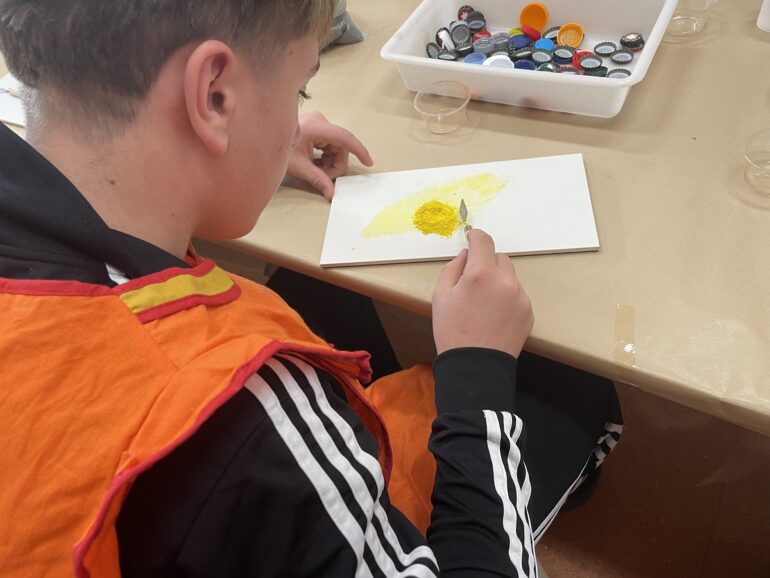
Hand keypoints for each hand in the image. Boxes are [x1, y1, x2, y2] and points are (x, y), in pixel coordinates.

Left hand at [286, 111, 373, 199]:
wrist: (262, 138)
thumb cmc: (279, 149)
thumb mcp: (299, 166)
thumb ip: (317, 179)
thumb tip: (331, 193)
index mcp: (317, 127)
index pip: (344, 138)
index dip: (358, 150)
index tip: (368, 162)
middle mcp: (320, 122)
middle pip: (340, 146)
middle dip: (335, 165)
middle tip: (325, 178)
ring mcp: (318, 123)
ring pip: (335, 147)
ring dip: (330, 162)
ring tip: (316, 171)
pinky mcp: (315, 128)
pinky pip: (328, 145)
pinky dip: (325, 157)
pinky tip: (315, 164)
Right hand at [432, 229, 533, 357]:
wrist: (476, 365)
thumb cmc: (452, 331)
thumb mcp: (441, 295)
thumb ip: (454, 268)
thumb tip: (466, 256)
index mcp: (480, 274)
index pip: (483, 241)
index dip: (476, 236)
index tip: (472, 237)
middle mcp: (505, 281)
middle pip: (499, 258)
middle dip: (487, 263)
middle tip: (474, 281)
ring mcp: (520, 297)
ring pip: (509, 277)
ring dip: (498, 281)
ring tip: (484, 304)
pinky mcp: (528, 311)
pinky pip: (517, 295)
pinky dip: (507, 298)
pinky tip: (494, 316)